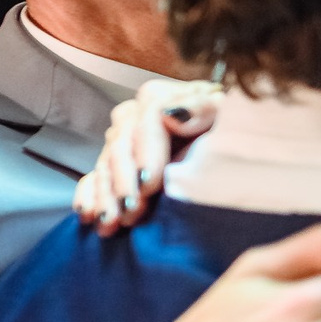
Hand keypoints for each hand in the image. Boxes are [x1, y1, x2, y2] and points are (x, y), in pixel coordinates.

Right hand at [75, 78, 223, 233]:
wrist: (228, 145)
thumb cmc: (232, 129)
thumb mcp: (227, 113)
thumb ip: (205, 107)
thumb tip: (171, 114)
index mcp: (162, 98)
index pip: (147, 121)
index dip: (146, 154)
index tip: (150, 185)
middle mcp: (135, 117)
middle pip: (121, 146)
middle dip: (124, 182)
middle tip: (131, 211)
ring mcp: (122, 142)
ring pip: (105, 166)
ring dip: (106, 196)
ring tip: (109, 223)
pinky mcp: (113, 166)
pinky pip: (93, 179)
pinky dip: (89, 196)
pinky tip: (88, 215)